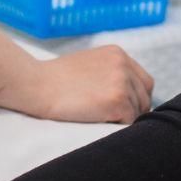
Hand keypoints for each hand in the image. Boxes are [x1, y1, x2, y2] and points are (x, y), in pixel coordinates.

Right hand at [16, 46, 153, 124]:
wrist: (36, 85)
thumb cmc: (54, 80)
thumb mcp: (88, 64)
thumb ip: (109, 73)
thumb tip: (125, 94)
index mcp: (117, 54)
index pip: (143, 81)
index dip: (135, 98)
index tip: (123, 109)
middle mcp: (123, 65)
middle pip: (144, 96)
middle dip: (133, 110)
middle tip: (111, 120)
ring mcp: (122, 82)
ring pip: (138, 110)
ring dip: (123, 119)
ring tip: (98, 119)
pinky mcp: (117, 100)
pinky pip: (129, 122)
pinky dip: (117, 127)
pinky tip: (97, 122)